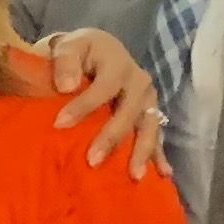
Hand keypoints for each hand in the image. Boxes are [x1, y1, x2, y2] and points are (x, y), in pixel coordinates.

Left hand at [45, 26, 170, 177]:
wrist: (96, 51)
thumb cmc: (79, 51)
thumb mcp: (68, 47)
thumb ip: (65, 62)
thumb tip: (66, 87)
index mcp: (118, 63)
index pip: (103, 88)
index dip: (83, 106)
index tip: (59, 124)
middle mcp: (139, 82)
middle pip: (129, 112)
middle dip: (112, 138)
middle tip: (92, 161)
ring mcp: (148, 99)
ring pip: (149, 126)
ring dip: (143, 151)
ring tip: (134, 176)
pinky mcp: (151, 113)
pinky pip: (157, 135)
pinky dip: (160, 155)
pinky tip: (163, 174)